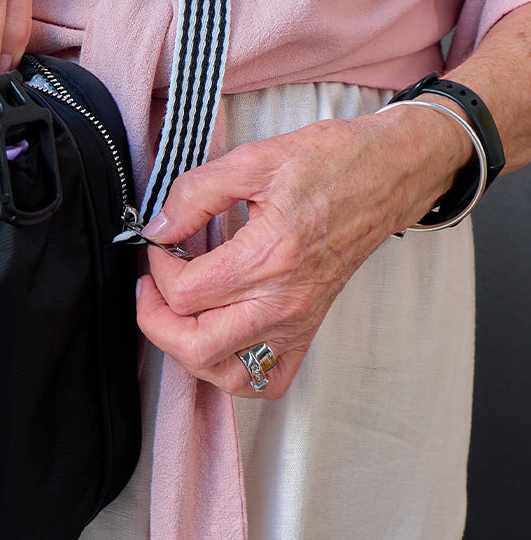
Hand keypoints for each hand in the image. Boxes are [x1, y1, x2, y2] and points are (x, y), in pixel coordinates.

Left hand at [135, 106, 471, 397]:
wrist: (386, 176)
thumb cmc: (330, 164)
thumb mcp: (254, 159)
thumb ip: (195, 193)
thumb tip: (158, 228)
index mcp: (269, 256)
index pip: (186, 293)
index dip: (158, 269)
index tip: (161, 245)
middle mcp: (284, 301)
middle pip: (196, 346)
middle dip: (156, 319)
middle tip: (152, 288)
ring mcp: (298, 322)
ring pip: (224, 373)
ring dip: (186, 349)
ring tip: (178, 314)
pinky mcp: (308, 330)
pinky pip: (264, 380)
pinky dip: (231, 369)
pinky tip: (217, 336)